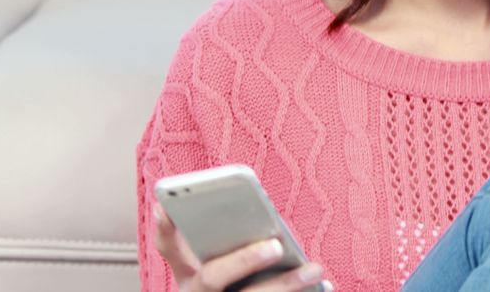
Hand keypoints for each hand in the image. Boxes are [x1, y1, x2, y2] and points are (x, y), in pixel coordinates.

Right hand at [153, 203, 329, 290]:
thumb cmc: (233, 287)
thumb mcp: (220, 269)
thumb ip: (227, 242)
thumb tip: (254, 218)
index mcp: (188, 276)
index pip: (168, 248)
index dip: (166, 228)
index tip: (167, 205)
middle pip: (211, 278)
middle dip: (242, 260)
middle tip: (275, 245)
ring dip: (285, 285)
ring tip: (314, 269)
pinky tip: (324, 286)